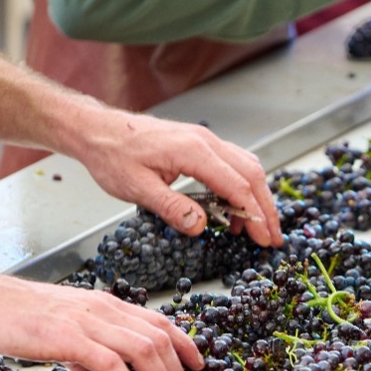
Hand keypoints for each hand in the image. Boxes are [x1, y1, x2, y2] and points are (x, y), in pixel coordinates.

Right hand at [0, 275, 202, 370]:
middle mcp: (105, 309)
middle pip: (158, 336)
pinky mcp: (71, 339)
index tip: (199, 363)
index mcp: (106, 305)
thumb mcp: (64, 330)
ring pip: (142, 348)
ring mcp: (90, 323)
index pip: (158, 320)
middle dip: (178, 366)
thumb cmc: (20, 315)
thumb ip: (87, 352)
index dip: (184, 341)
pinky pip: (112, 363)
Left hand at [72, 108, 283, 247]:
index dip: (254, 215)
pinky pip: (233, 164)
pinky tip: (236, 208)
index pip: (237, 185)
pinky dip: (242, 187)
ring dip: (257, 197)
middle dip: (266, 208)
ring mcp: (205, 140)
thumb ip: (171, 207)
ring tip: (258, 228)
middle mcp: (206, 141)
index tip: (262, 239)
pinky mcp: (199, 144)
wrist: (98, 130)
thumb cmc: (112, 156)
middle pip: (251, 174)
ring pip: (246, 167)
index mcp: (193, 151)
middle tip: (272, 238)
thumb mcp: (137, 188)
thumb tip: (200, 226)